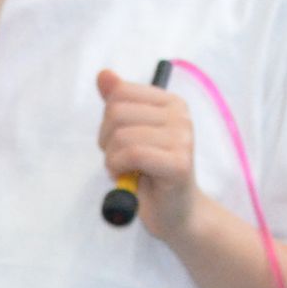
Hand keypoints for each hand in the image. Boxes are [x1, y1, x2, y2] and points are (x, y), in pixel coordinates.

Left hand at [93, 66, 200, 240]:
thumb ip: (118, 104)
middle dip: (107, 141)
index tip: (119, 142)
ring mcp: (183, 138)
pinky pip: (131, 155)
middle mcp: (180, 115)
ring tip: (128, 171)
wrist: (175, 213)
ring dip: (112, 160)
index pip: (119, 94)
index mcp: (170, 102)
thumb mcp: (129, 133)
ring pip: (121, 136)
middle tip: (121, 160)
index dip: (107, 122)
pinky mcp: (179, 163)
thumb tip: (103, 75)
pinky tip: (129, 178)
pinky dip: (119, 169)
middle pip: (116, 113)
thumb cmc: (149, 174)